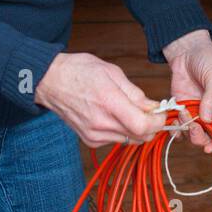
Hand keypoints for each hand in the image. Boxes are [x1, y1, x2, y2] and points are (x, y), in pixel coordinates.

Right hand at [35, 51, 166, 147]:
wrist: (50, 81)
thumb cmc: (79, 71)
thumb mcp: (112, 72)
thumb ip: (135, 93)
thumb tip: (153, 107)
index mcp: (109, 102)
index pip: (144, 126)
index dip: (158, 122)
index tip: (161, 112)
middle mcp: (101, 123)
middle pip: (140, 137)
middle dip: (151, 125)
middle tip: (149, 111)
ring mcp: (94, 134)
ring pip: (130, 140)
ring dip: (136, 129)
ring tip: (129, 110)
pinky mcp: (90, 140)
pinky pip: (116, 140)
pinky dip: (122, 130)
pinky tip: (113, 116)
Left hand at [161, 29, 211, 153]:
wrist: (186, 50)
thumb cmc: (207, 59)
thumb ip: (211, 97)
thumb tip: (208, 120)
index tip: (210, 148)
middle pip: (211, 138)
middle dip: (201, 137)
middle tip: (193, 127)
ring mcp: (198, 114)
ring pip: (194, 136)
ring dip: (187, 129)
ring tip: (182, 111)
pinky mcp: (183, 111)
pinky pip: (180, 129)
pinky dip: (175, 129)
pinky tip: (174, 118)